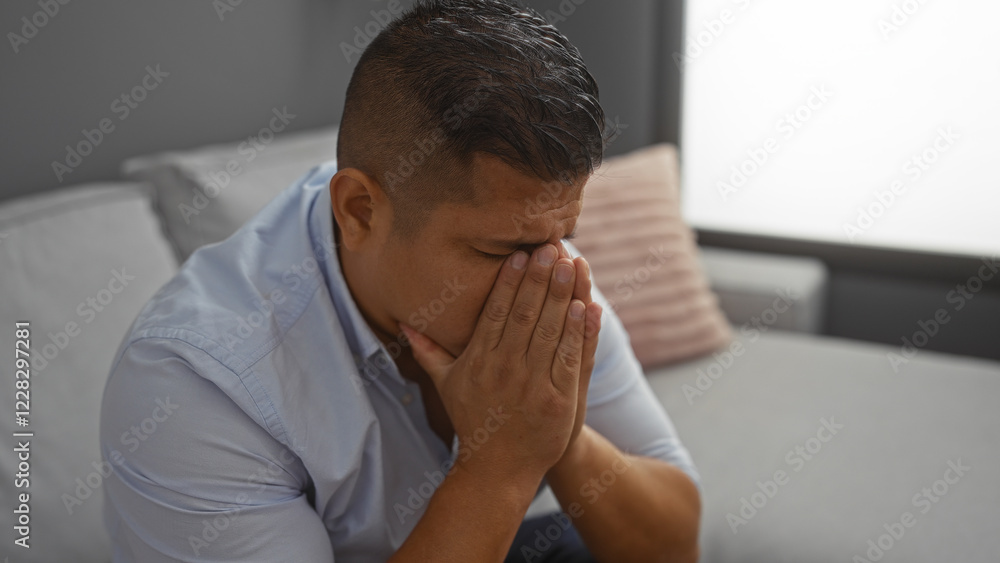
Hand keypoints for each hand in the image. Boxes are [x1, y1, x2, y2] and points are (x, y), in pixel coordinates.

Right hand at [400, 243, 600, 482]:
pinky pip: (570, 358)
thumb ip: (428, 352)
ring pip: (550, 330)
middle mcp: (504, 369)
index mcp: (479, 360)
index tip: (520, 255)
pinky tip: (587, 306)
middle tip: (550, 247)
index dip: (510, 281)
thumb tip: (402, 324)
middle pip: (525, 314)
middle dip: (539, 277)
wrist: (498, 468)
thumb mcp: (447, 386)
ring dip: (562, 295)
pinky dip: (579, 332)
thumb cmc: (473, 421)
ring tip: (571, 264)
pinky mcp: (558, 400)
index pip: (497, 312)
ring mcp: (532, 384)